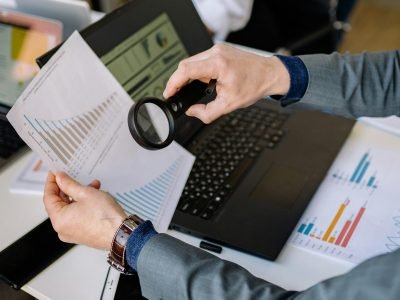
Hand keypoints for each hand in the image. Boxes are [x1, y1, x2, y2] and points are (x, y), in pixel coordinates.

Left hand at [43, 172, 125, 249]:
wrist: (121, 233)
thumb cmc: (104, 216)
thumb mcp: (85, 193)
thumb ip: (69, 184)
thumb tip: (60, 178)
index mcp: (59, 220)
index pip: (48, 197)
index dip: (52, 183)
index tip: (55, 173)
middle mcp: (62, 229)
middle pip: (60, 204)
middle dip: (69, 189)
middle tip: (73, 177)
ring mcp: (72, 233)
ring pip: (70, 209)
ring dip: (79, 196)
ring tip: (92, 186)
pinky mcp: (82, 234)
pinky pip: (77, 217)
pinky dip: (83, 206)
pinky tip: (94, 197)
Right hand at [163, 44, 289, 123]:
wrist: (269, 74)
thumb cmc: (254, 85)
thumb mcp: (229, 105)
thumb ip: (206, 113)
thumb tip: (192, 111)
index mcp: (218, 64)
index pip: (186, 70)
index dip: (173, 82)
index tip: (169, 92)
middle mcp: (217, 53)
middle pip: (186, 64)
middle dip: (178, 80)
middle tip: (176, 93)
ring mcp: (218, 49)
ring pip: (192, 61)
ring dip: (189, 76)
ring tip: (193, 89)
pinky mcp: (220, 50)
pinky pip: (201, 59)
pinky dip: (198, 71)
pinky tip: (203, 81)